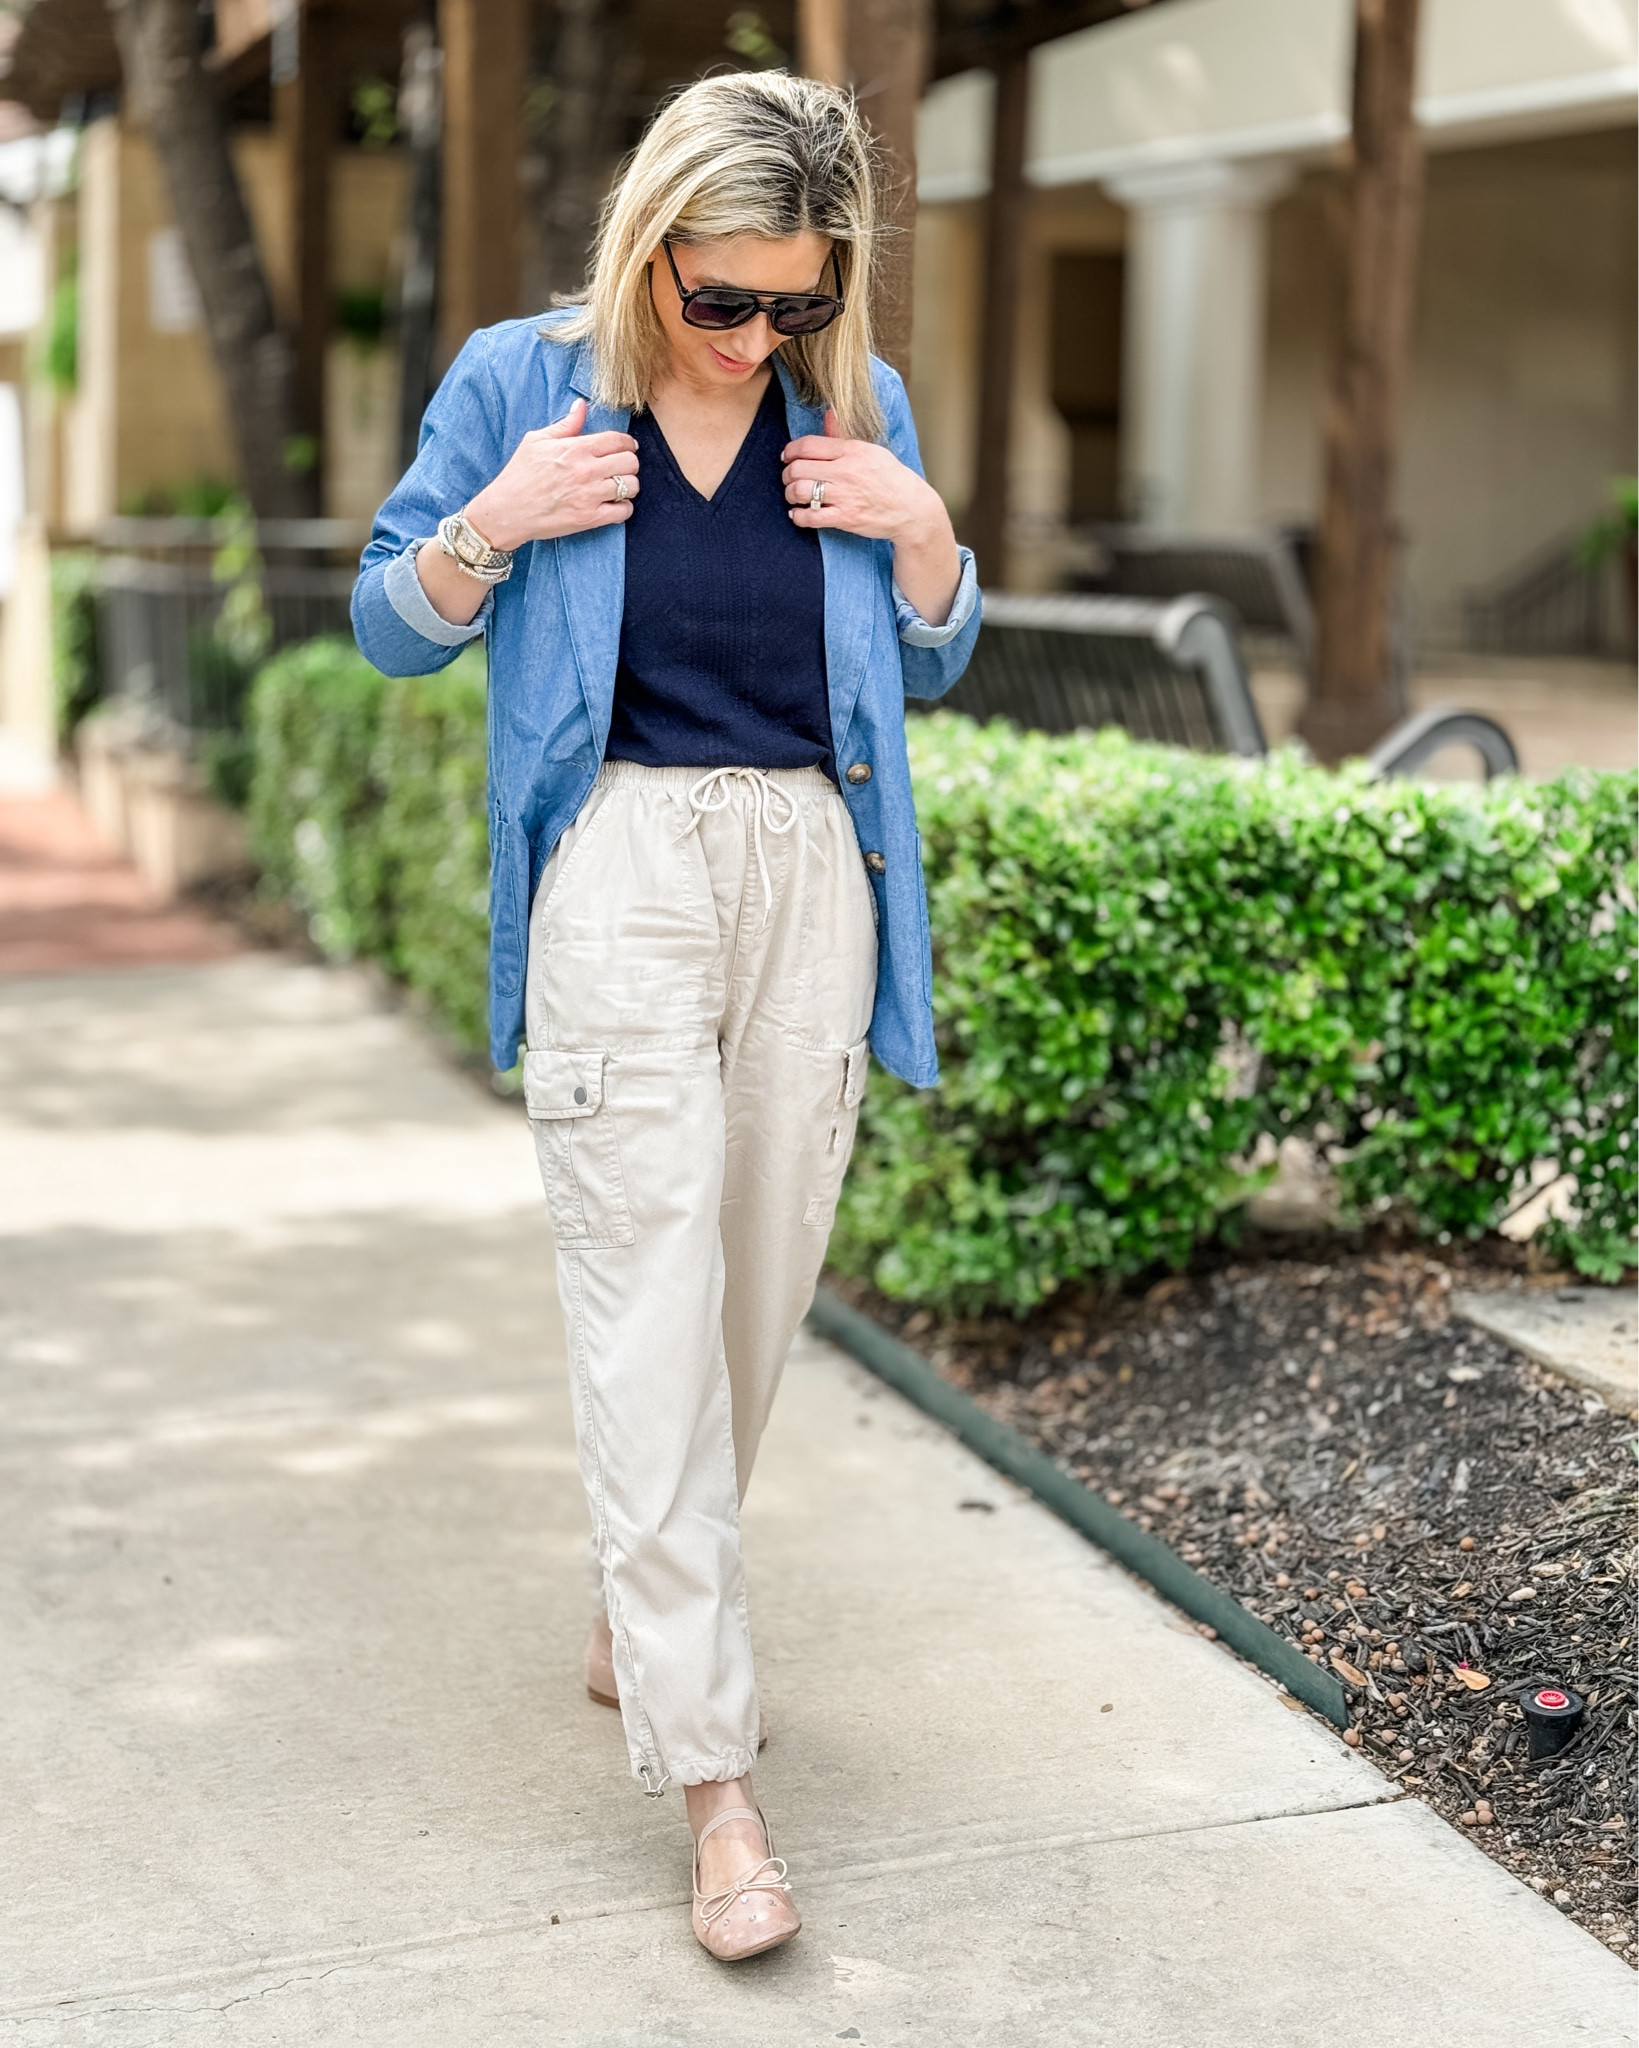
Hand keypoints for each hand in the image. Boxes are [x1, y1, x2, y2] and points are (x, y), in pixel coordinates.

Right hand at [465, 398, 638, 551]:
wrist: (508, 510)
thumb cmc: (520, 474)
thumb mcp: (536, 441)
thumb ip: (565, 425)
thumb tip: (581, 405)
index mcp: (575, 448)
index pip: (617, 440)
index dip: (627, 443)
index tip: (628, 447)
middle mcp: (586, 470)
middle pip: (630, 462)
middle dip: (630, 463)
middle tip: (622, 468)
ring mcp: (590, 495)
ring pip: (631, 487)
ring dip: (629, 486)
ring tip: (619, 487)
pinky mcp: (590, 518)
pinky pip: (623, 511)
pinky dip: (624, 508)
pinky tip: (614, 505)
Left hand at [782, 409, 942, 548]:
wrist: (911, 509)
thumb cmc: (892, 479)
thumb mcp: (872, 451)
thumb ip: (844, 437)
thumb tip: (829, 415)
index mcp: (852, 450)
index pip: (808, 445)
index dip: (790, 451)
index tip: (786, 456)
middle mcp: (847, 471)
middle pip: (798, 468)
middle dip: (787, 474)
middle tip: (788, 478)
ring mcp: (845, 495)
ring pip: (800, 491)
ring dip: (790, 494)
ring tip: (793, 495)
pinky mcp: (846, 518)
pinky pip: (811, 517)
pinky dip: (798, 516)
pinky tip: (797, 513)